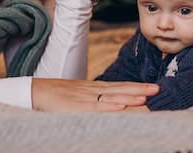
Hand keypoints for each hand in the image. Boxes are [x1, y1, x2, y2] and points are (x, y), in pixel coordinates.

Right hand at [31, 78, 158, 111]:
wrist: (35, 92)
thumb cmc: (57, 96)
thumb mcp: (79, 96)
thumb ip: (95, 100)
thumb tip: (114, 103)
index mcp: (94, 88)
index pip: (120, 86)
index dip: (137, 86)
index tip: (153, 87)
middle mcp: (93, 90)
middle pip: (120, 89)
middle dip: (139, 89)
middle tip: (157, 89)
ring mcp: (85, 98)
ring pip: (111, 96)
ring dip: (130, 96)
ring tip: (146, 96)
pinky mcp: (76, 106)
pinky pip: (95, 107)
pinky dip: (109, 106)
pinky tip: (121, 105)